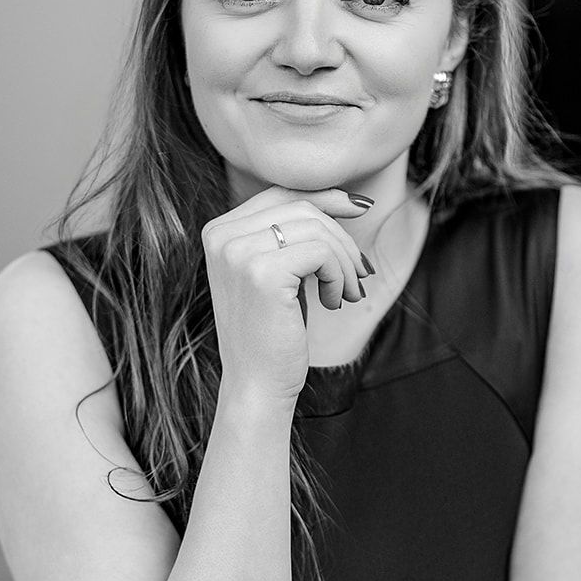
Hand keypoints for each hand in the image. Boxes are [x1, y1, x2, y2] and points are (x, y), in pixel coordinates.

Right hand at [202, 186, 371, 404]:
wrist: (256, 386)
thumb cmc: (274, 333)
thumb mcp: (281, 273)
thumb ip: (294, 235)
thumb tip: (347, 199)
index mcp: (219, 231)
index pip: (281, 194)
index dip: (326, 197)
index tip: (360, 208)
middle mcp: (221, 236)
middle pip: (302, 208)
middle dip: (342, 239)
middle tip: (360, 276)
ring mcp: (237, 252)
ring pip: (317, 229)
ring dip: (345, 262)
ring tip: (348, 294)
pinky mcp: (261, 272)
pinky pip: (321, 253)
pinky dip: (340, 276)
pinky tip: (334, 302)